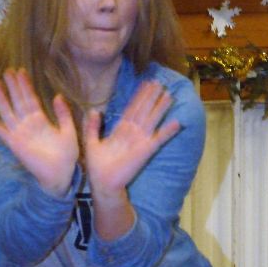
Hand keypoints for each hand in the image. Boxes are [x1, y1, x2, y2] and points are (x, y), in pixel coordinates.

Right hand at [0, 68, 78, 196]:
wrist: (60, 174)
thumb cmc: (67, 155)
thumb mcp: (69, 131)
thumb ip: (63, 114)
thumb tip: (58, 95)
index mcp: (42, 120)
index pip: (31, 98)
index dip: (25, 85)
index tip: (20, 71)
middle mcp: (28, 124)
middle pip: (18, 101)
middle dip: (13, 86)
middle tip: (7, 70)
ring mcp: (20, 133)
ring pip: (8, 112)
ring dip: (2, 99)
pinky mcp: (14, 143)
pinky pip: (1, 132)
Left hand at [84, 81, 179, 195]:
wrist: (103, 183)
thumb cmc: (97, 166)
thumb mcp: (91, 143)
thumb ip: (92, 127)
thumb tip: (93, 110)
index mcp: (120, 130)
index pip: (132, 109)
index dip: (139, 96)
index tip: (146, 83)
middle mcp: (132, 133)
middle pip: (144, 111)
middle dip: (151, 97)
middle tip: (160, 83)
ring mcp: (140, 141)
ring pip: (152, 120)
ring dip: (160, 108)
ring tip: (169, 95)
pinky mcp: (146, 151)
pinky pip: (158, 139)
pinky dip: (167, 131)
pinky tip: (176, 122)